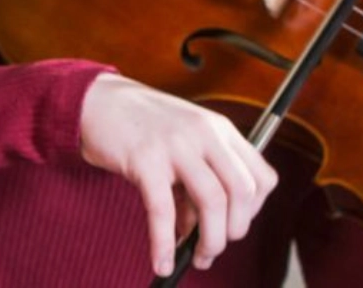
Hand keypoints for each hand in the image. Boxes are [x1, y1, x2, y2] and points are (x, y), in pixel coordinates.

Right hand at [78, 73, 277, 276]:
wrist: (100, 101)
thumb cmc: (143, 126)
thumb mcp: (184, 143)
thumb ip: (198, 180)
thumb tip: (202, 230)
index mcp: (220, 129)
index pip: (262, 177)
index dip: (255, 211)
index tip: (235, 224)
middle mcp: (205, 133)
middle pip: (242, 191)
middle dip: (234, 230)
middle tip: (213, 247)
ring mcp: (176, 144)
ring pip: (212, 201)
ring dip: (209, 241)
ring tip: (196, 257)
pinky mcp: (145, 159)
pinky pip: (163, 211)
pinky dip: (164, 244)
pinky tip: (162, 261)